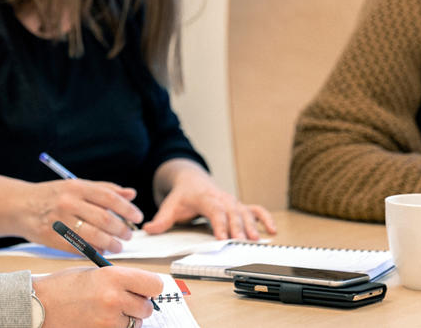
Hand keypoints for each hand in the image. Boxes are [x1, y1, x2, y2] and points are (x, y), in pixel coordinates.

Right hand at [22, 179, 143, 253]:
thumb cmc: (51, 195)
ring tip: (118, 245)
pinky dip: (95, 251)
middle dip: (122, 229)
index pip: (109, 198)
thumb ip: (104, 189)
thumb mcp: (76, 185)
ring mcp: (60, 222)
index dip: (127, 209)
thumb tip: (131, 194)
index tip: (137, 217)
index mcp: (76, 187)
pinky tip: (101, 250)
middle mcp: (69, 203)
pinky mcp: (54, 239)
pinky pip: (80, 248)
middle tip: (128, 234)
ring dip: (112, 243)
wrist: (20, 206)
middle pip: (105, 218)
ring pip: (95, 236)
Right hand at [33, 266, 161, 327]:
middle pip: (147, 307)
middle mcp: (114, 299)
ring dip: (127, 319)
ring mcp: (109, 321)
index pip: (154, 284)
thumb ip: (122, 279)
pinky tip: (99, 320)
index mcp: (113, 277)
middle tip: (121, 300)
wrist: (41, 305)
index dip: (150, 287)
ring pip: (136, 323)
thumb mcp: (95, 273)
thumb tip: (146, 289)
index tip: (144, 288)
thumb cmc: (64, 286)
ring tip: (105, 311)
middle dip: (137, 304)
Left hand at [143, 160, 275, 239]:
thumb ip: (161, 219)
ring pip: (245, 213)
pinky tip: (272, 231)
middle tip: (240, 241)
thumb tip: (148, 229)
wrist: (192, 179)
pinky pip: (255, 210)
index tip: (222, 237)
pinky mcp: (239, 205)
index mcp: (204, 197)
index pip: (214, 210)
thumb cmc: (182, 195)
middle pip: (232, 212)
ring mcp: (232, 202)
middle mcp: (221, 198)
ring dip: (251, 226)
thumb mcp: (170, 206)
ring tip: (256, 240)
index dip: (219, 223)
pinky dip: (264, 219)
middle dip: (237, 227)